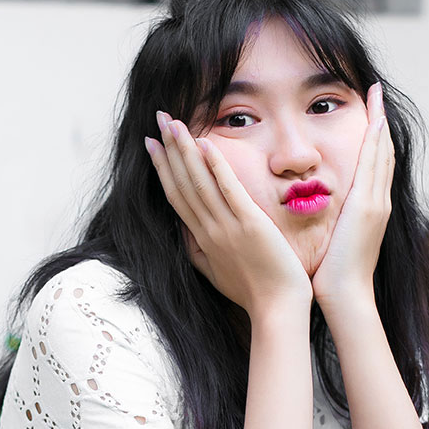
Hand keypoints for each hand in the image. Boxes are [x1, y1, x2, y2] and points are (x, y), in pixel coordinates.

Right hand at [145, 112, 311, 317]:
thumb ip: (200, 253)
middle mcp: (209, 231)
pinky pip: (228, 190)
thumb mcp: (217, 274)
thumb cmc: (253, 294)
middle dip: (169, 149)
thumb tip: (186, 236)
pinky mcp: (249, 225)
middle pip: (182, 184)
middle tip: (158, 119)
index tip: (152, 145)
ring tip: (174, 122)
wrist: (276, 310)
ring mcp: (227, 227)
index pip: (176, 198)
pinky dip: (216, 166)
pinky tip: (206, 143)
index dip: (163, 169)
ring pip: (198, 182)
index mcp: (202, 241)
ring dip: (185, 150)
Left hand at [310, 83, 394, 313]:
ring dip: (380, 123)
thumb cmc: (333, 279)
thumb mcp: (333, 245)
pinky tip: (375, 118)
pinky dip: (376, 140)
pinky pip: (374, 164)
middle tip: (378, 95)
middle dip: (380, 123)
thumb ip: (330, 228)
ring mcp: (376, 203)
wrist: (346, 297)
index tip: (370, 117)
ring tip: (377, 96)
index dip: (373, 142)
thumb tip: (318, 221)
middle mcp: (378, 203)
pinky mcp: (368, 207)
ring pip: (381, 154)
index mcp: (369, 212)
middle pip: (382, 154)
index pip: (373, 168)